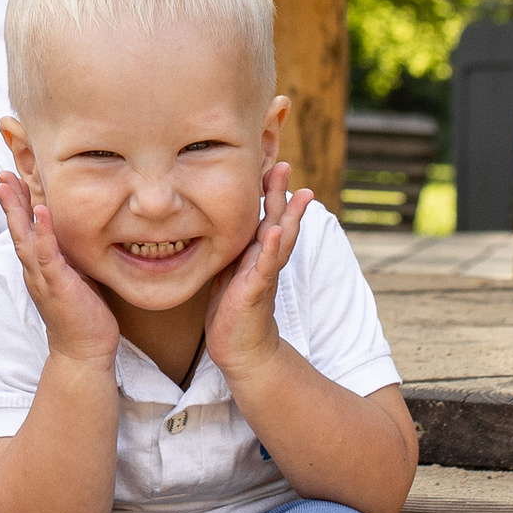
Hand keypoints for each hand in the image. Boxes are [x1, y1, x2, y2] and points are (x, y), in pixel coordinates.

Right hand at [0, 172, 120, 368]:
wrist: (84, 351)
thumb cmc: (82, 313)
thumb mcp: (74, 276)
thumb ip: (66, 256)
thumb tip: (71, 235)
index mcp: (38, 266)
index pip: (24, 230)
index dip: (17, 204)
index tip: (11, 179)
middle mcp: (34, 270)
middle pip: (17, 230)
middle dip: (9, 202)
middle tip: (0, 176)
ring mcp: (43, 277)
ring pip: (24, 238)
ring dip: (16, 211)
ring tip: (7, 186)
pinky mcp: (57, 284)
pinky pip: (47, 254)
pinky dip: (43, 232)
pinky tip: (41, 212)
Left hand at [204, 163, 307, 376]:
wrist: (241, 350)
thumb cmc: (232, 309)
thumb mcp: (228, 270)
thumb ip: (231, 247)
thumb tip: (216, 222)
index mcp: (257, 252)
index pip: (265, 215)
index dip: (266, 191)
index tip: (266, 162)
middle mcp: (265, 259)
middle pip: (278, 219)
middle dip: (281, 192)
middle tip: (284, 164)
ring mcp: (264, 274)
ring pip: (280, 239)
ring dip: (289, 214)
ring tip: (297, 191)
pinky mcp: (256, 291)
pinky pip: (266, 267)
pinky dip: (272, 248)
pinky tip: (277, 230)